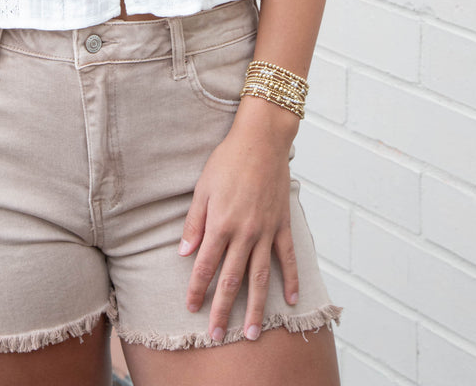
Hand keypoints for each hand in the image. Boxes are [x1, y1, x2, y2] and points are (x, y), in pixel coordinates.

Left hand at [178, 113, 298, 342]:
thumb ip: (194, 223)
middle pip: (232, 279)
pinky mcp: (283, 225)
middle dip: (223, 309)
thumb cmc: (227, 160)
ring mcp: (266, 231)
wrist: (261, 140)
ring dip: (256, 307)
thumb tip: (183, 253)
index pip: (206, 265)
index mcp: (221, 223)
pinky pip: (288, 258)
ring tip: (251, 333)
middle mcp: (245, 232)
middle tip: (217, 336)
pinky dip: (291, 280)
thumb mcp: (202, 188)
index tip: (190, 308)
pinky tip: (291, 301)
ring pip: (260, 277)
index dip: (197, 289)